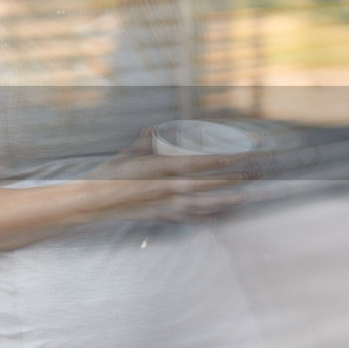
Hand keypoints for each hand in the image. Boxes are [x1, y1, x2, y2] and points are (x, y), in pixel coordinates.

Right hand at [81, 128, 259, 221]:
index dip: (224, 160)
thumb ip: (144, 143)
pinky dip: (204, 218)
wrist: (92, 203)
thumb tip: (153, 129)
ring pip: (205, 203)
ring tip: (246, 196)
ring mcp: (166, 205)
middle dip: (235, 178)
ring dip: (227, 199)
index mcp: (161, 168)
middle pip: (209, 183)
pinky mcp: (161, 217)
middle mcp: (168, 188)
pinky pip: (188, 219)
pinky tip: (217, 218)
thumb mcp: (127, 154)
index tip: (242, 155)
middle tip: (256, 174)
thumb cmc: (108, 176)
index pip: (200, 163)